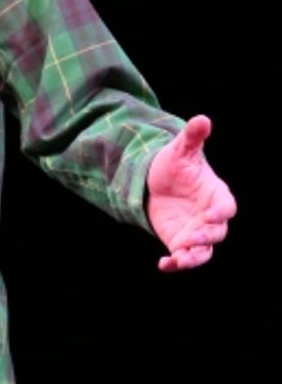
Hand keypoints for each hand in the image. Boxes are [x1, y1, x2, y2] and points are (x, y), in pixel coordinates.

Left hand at [146, 116, 235, 271]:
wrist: (156, 183)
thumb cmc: (175, 166)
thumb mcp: (180, 151)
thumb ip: (192, 138)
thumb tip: (202, 119)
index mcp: (216, 194)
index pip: (227, 207)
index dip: (221, 212)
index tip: (209, 215)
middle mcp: (210, 216)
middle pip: (218, 232)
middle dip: (206, 236)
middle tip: (191, 238)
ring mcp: (197, 231)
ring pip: (204, 251)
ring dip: (194, 257)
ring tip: (179, 259)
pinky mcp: (181, 242)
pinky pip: (184, 257)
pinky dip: (176, 264)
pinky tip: (164, 264)